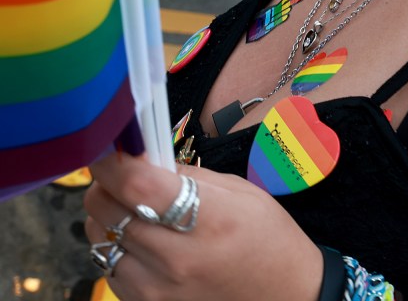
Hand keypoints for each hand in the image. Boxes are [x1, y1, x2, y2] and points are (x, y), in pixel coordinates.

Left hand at [84, 151, 323, 300]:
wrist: (283, 295)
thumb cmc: (268, 239)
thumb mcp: (242, 193)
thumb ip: (189, 176)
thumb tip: (144, 157)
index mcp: (208, 218)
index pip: (136, 184)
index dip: (112, 160)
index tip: (109, 147)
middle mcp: (175, 257)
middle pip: (104, 209)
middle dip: (107, 185)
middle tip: (128, 179)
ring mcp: (155, 287)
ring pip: (98, 237)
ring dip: (110, 217)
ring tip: (140, 213)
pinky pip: (108, 265)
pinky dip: (118, 247)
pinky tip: (146, 243)